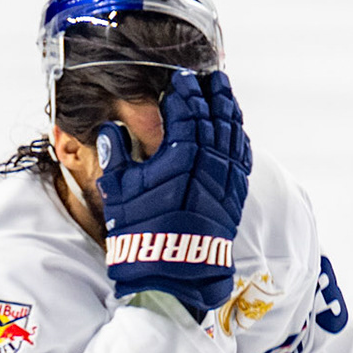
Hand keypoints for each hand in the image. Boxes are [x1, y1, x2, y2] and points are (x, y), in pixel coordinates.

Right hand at [97, 70, 250, 313]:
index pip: (188, 110)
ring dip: (230, 112)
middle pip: (216, 116)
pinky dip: (239, 140)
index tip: (181, 79)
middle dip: (213, 95)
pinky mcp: (234, 197)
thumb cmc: (141, 233)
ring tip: (226, 96)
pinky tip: (236, 132)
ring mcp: (225, 179)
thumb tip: (111, 131)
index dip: (185, 91)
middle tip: (211, 78)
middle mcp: (210, 161)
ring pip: (234, 134)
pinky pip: (241, 158)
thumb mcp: (119, 191)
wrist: (172, 275)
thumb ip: (116, 154)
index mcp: (182, 153)